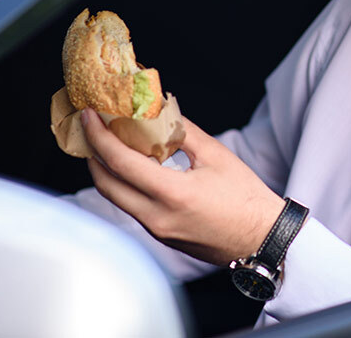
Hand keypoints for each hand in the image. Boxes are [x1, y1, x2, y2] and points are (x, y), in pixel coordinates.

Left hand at [81, 107, 285, 264]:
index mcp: (172, 194)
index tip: (89, 116)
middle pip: (106, 184)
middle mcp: (157, 216)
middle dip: (93, 153)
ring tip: (108, 144)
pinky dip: (124, 184)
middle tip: (91, 129)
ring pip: (116, 198)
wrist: (260, 238)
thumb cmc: (245, 197)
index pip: (121, 163)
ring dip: (106, 170)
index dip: (100, 137)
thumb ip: (184, 133)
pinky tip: (132, 168)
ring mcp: (156, 230)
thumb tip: (162, 112)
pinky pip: (131, 207)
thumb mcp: (216, 156)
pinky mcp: (160, 235)